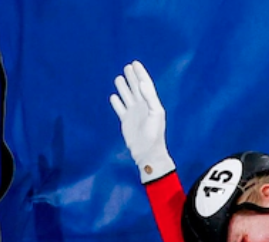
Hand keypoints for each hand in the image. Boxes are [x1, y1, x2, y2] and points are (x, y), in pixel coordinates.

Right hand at [110, 60, 175, 182]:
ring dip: (123, 87)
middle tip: (128, 66)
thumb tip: (141, 82)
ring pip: (127, 96)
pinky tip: (113, 97)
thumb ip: (149, 97)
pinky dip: (117, 102)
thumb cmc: (154, 133)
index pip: (145, 84)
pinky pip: (120, 109)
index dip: (141, 73)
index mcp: (151, 103)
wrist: (147, 151)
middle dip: (132, 77)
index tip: (135, 63)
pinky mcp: (126, 121)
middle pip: (136, 88)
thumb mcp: (155, 113)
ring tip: (119, 78)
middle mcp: (142, 107)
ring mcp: (134, 114)